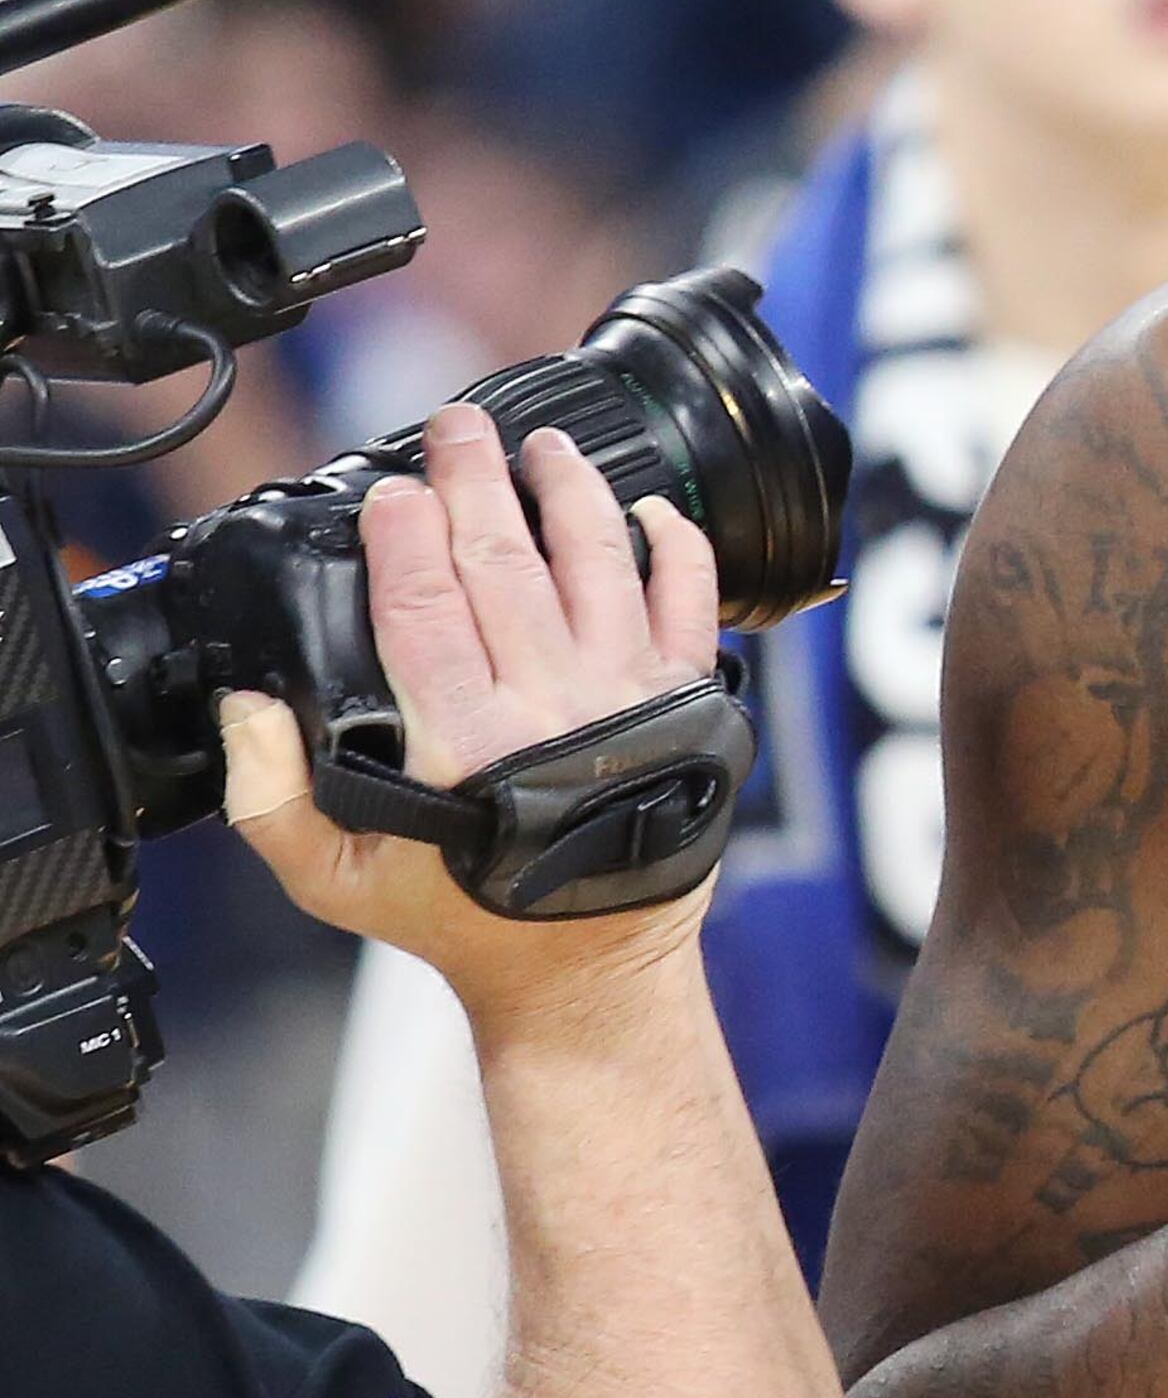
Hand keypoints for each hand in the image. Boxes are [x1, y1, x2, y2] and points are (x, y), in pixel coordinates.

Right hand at [223, 402, 723, 1011]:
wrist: (588, 970)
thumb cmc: (463, 919)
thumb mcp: (336, 881)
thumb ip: (272, 795)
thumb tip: (247, 705)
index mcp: (464, 743)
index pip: (426, 607)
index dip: (405, 536)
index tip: (389, 491)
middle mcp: (553, 706)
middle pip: (508, 562)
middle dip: (477, 482)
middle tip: (456, 427)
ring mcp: (629, 697)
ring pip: (600, 562)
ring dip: (569, 491)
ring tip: (540, 445)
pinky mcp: (688, 701)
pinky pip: (690, 603)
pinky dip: (676, 548)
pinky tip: (649, 510)